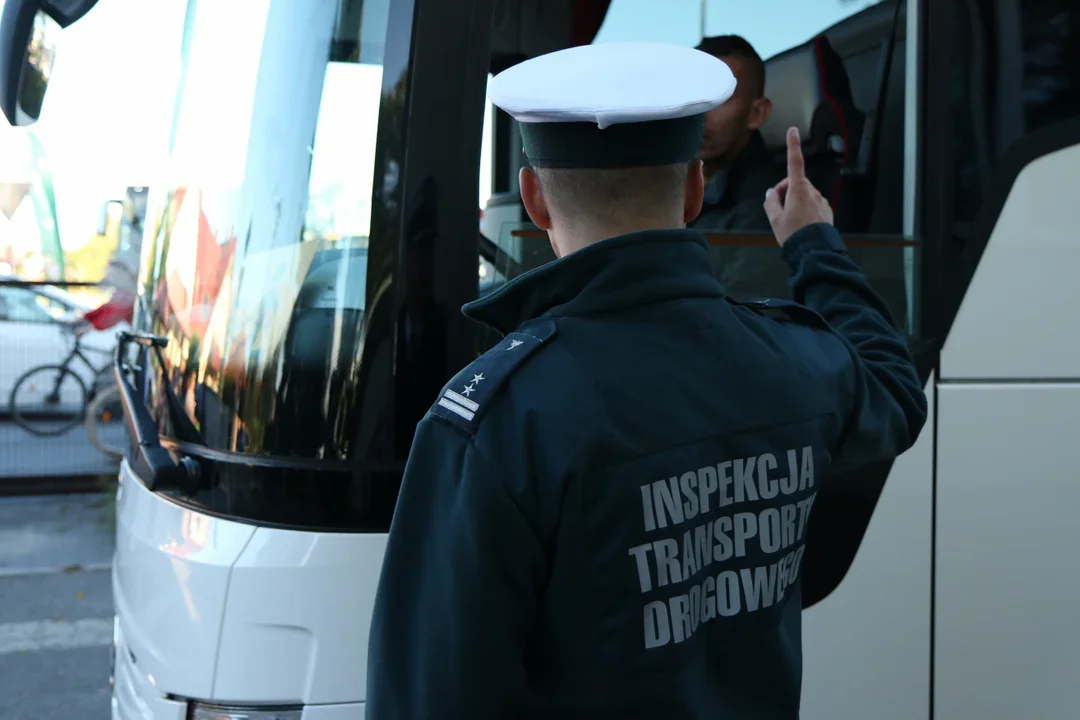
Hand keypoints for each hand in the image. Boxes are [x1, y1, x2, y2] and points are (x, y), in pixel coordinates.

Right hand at [763, 127, 833, 245]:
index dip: (794, 146)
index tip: (794, 130)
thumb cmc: (793, 234)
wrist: (815, 250)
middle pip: (796, 183)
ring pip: (805, 194)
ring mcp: (821, 201)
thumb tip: (771, 193)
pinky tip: (802, 224)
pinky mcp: (827, 211)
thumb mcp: (775, 220)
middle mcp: (812, 192)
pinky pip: (814, 205)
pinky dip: (806, 210)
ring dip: (796, 201)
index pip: (795, 163)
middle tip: (778, 208)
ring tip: (790, 221)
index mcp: (798, 190)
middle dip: (787, 191)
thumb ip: (771, 202)